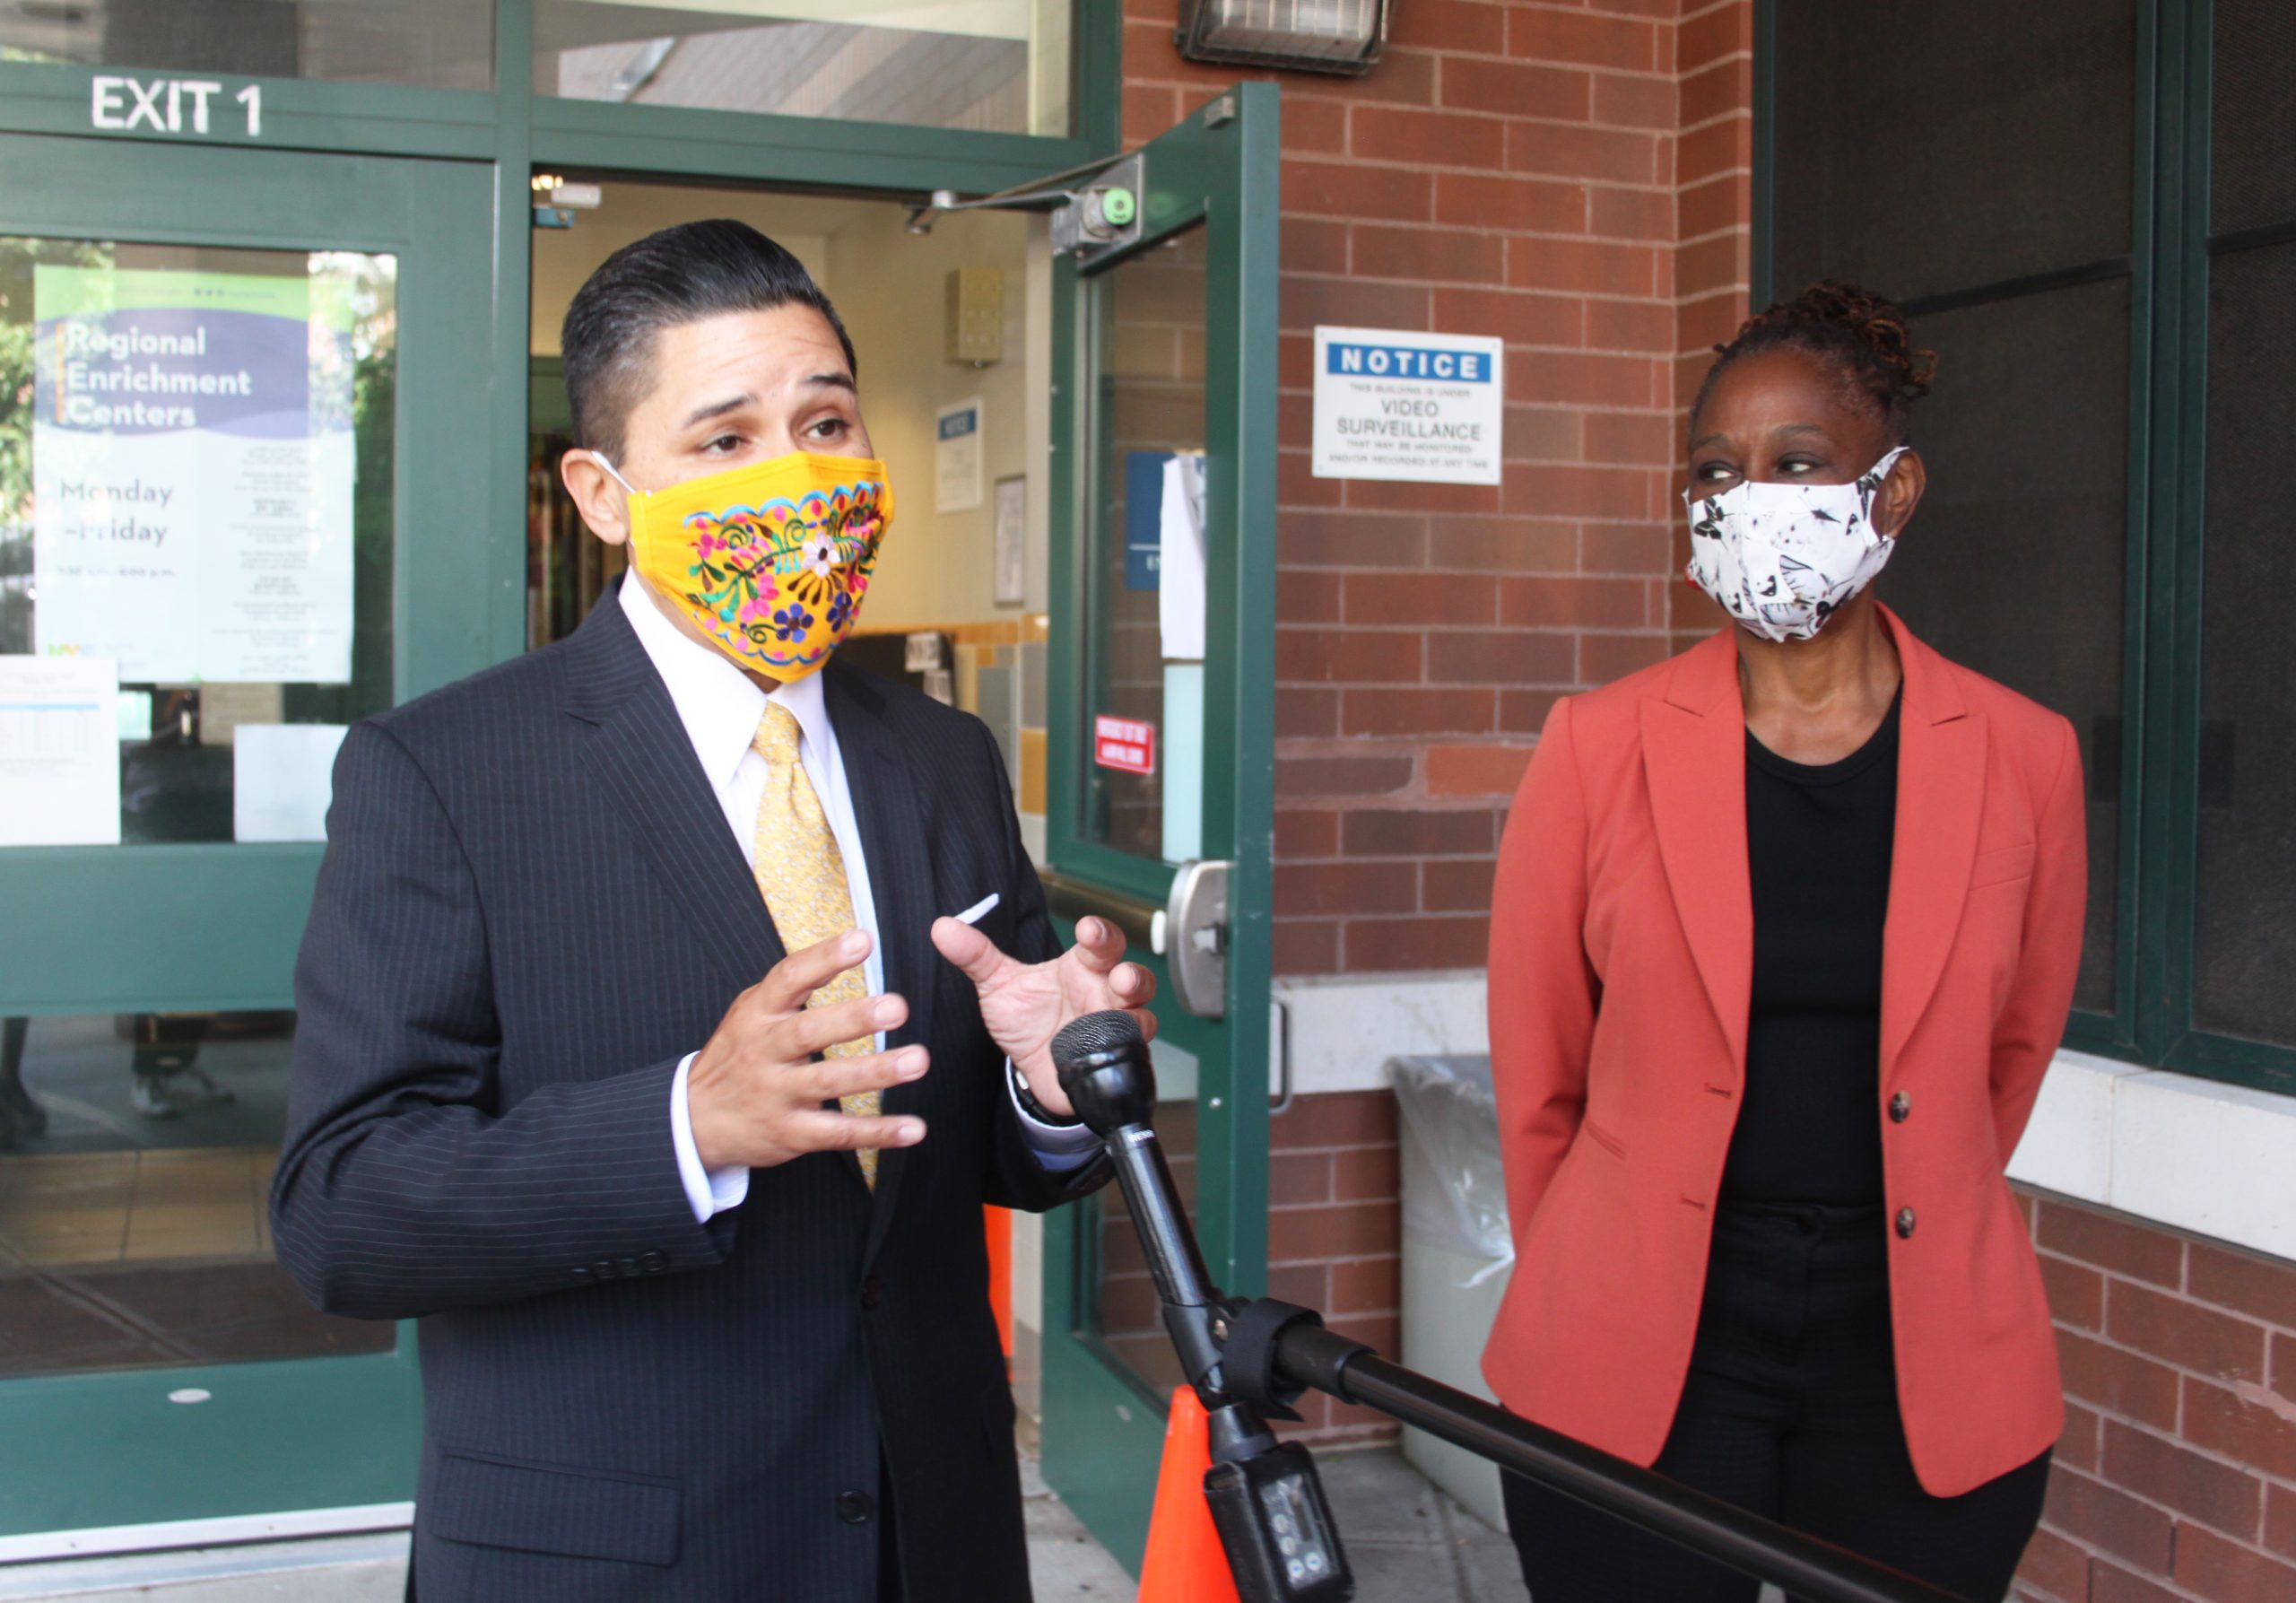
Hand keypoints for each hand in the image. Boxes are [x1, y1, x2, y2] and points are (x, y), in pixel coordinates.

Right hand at [686, 930, 928, 1170]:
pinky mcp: (790, 1133)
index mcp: (758, 1014)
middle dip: (854, 1019)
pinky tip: (913, 1128)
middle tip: (897, 1007)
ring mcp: (776, 1094)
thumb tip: (854, 944)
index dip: (824, 958)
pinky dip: (878, 1132)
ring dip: (875, 1072)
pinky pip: (838, 1134)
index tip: (862, 941)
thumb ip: (796, 984)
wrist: (694, 1120)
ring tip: (916, 1061)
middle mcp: (765, 1051)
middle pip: (808, 1032)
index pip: (789, 978)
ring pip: (827, 1082)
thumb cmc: (737, 1055)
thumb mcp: (752, 1012)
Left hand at [931, 915, 1156, 1117]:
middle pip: (1134, 978)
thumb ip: (976, 956)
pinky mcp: (1113, 1063)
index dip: (1100, 933)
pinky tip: (1114, 1057)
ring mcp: (1113, 1030)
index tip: (1089, 929)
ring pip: (1142, 1018)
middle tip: (1122, 977)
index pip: (1100, 943)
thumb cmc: (1025, 1016)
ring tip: (1125, 1021)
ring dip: (1138, 1017)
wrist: (1029, 1068)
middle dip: (1133, 976)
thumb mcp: (998, 986)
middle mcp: (1104, 995)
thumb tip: (942, 927)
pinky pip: (1131, 1060)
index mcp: (1081, 968)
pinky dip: (1126, 1058)